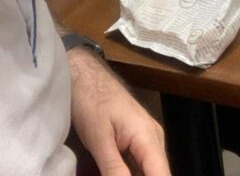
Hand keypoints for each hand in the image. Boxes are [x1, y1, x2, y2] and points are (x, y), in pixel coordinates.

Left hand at [68, 47, 170, 175]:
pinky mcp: (135, 141)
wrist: (84, 74)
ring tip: (100, 170)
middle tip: (105, 174)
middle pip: (156, 175)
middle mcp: (153, 140)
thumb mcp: (99, 139)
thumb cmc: (90, 100)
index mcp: (148, 138)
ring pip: (146, 172)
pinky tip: (103, 170)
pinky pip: (137, 167)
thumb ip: (114, 169)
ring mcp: (145, 140)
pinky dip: (123, 173)